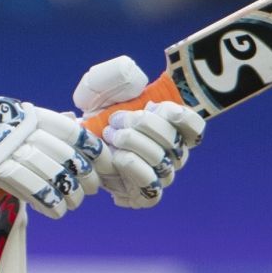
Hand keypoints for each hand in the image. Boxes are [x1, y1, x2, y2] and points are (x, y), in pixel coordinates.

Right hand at [0, 97, 103, 218]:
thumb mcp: (18, 123)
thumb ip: (47, 125)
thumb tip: (81, 127)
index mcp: (30, 116)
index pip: (71, 131)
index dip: (93, 149)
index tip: (105, 163)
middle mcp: (22, 130)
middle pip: (66, 156)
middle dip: (85, 176)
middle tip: (91, 188)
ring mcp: (9, 149)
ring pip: (53, 176)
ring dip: (69, 195)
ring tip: (74, 203)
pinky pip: (33, 190)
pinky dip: (50, 204)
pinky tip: (58, 212)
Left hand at [72, 56, 206, 209]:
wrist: (76, 145)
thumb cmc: (93, 115)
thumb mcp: (100, 88)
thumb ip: (118, 76)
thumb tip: (138, 82)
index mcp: (172, 128)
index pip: (195, 128)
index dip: (183, 118)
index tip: (156, 106)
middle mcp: (172, 153)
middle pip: (174, 142)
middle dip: (143, 126)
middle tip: (115, 120)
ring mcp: (160, 175)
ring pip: (160, 162)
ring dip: (133, 145)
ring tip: (111, 136)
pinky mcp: (145, 195)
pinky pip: (152, 190)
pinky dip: (133, 171)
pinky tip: (115, 159)